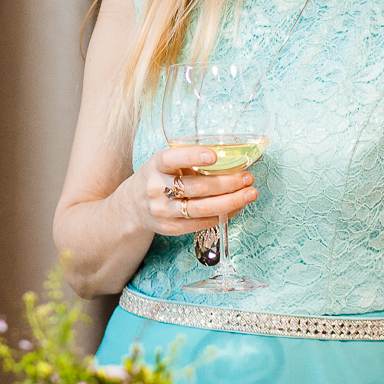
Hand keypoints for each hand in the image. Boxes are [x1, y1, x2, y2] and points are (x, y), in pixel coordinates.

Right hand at [133, 146, 259, 236]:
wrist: (133, 206)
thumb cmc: (158, 177)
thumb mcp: (165, 163)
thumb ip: (190, 159)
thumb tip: (233, 155)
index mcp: (155, 165)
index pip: (172, 159)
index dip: (192, 156)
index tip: (214, 156)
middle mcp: (156, 188)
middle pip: (195, 187)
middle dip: (226, 183)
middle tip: (248, 177)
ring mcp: (162, 211)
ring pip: (201, 208)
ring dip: (230, 201)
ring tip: (250, 193)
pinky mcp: (171, 228)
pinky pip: (201, 223)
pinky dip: (222, 215)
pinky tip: (237, 206)